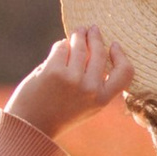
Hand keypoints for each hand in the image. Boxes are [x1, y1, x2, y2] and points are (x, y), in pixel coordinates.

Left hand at [9, 24, 135, 135]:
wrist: (31, 127)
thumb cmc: (59, 114)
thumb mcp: (87, 106)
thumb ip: (96, 84)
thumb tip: (97, 48)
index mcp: (102, 99)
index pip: (125, 72)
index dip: (121, 56)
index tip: (114, 45)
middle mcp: (90, 89)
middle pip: (99, 53)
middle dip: (95, 37)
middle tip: (91, 29)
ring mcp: (72, 79)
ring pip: (79, 46)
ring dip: (78, 36)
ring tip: (78, 32)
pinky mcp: (54, 71)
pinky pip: (61, 48)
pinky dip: (61, 46)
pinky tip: (60, 47)